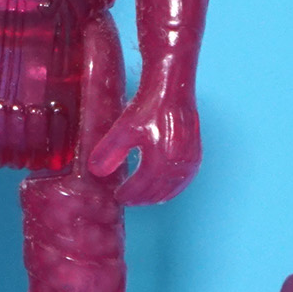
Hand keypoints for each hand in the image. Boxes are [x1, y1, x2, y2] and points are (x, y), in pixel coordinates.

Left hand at [88, 84, 200, 205]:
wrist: (171, 91)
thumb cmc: (148, 108)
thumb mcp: (122, 130)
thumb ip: (109, 153)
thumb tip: (96, 173)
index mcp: (160, 159)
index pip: (141, 187)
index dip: (129, 194)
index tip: (117, 196)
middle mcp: (178, 164)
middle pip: (157, 192)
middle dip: (141, 199)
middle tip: (127, 200)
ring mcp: (190, 161)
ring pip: (172, 190)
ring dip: (156, 197)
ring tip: (141, 198)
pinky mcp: (196, 157)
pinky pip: (184, 182)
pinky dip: (172, 190)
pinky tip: (161, 190)